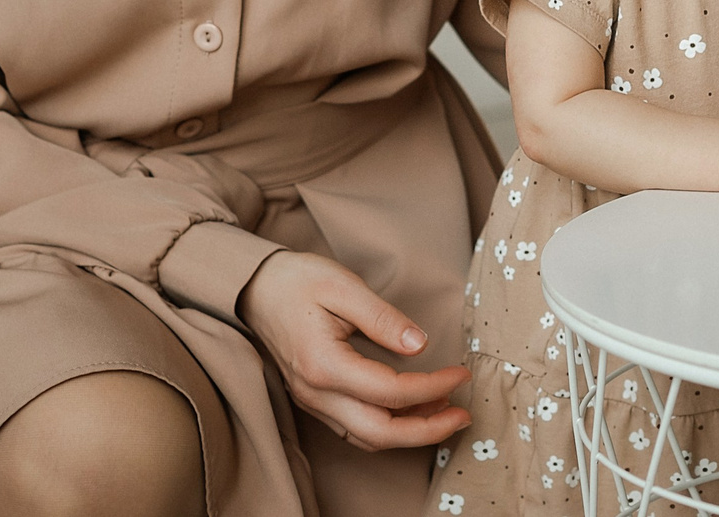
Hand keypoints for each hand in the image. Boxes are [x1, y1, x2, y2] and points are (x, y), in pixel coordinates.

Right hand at [239, 251, 467, 449]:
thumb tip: (421, 345)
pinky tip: (413, 409)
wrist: (255, 288)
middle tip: (463, 416)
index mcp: (323, 364)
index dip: (432, 387)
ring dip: (410, 433)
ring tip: (446, 411)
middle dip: (427, 430)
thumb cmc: (297, 281)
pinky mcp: (315, 399)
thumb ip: (383, 318)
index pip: (389, 391)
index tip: (461, 374)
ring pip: (367, 437)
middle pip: (379, 432)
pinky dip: (389, 427)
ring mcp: (312, 401)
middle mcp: (315, 393)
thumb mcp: (343, 285)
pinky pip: (355, 429)